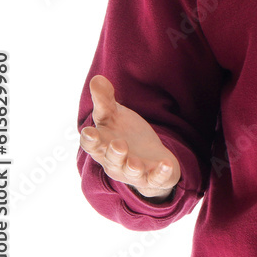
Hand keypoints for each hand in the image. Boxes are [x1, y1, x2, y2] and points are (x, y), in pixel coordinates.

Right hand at [79, 75, 180, 201]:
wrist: (148, 159)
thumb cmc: (125, 135)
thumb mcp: (115, 116)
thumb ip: (105, 100)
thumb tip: (96, 78)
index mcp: (103, 145)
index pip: (92, 144)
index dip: (90, 139)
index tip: (90, 132)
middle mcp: (115, 162)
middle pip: (111, 159)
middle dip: (114, 153)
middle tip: (118, 144)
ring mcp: (134, 171)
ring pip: (130, 172)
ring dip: (132, 167)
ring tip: (135, 162)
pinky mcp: (153, 176)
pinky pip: (156, 177)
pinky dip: (160, 173)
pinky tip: (166, 164)